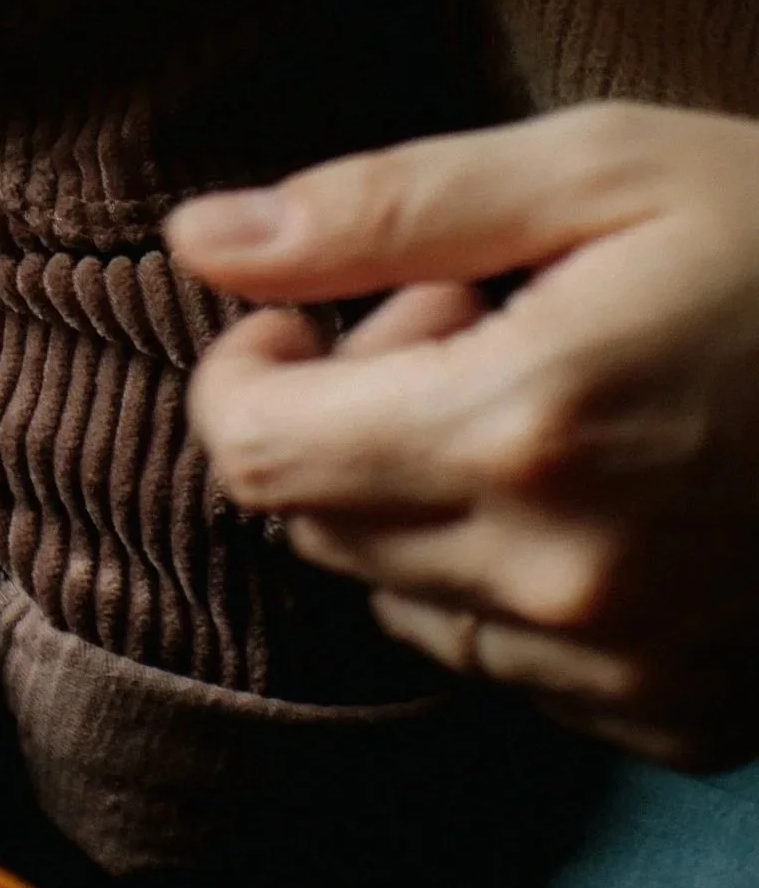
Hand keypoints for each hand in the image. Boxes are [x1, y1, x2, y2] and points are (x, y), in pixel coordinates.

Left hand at [168, 107, 758, 766]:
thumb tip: (199, 241)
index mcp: (519, 430)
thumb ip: (377, 210)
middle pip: (316, 522)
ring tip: (558, 391)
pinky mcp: (690, 720)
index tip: (317, 309)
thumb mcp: (590, 167)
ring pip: (402, 595)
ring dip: (426, 493)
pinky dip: (513, 576)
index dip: (249, 370)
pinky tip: (617, 483)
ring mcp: (631, 670)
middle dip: (350, 412)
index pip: (251, 452)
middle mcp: (560, 580)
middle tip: (475, 318)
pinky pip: (511, 663)